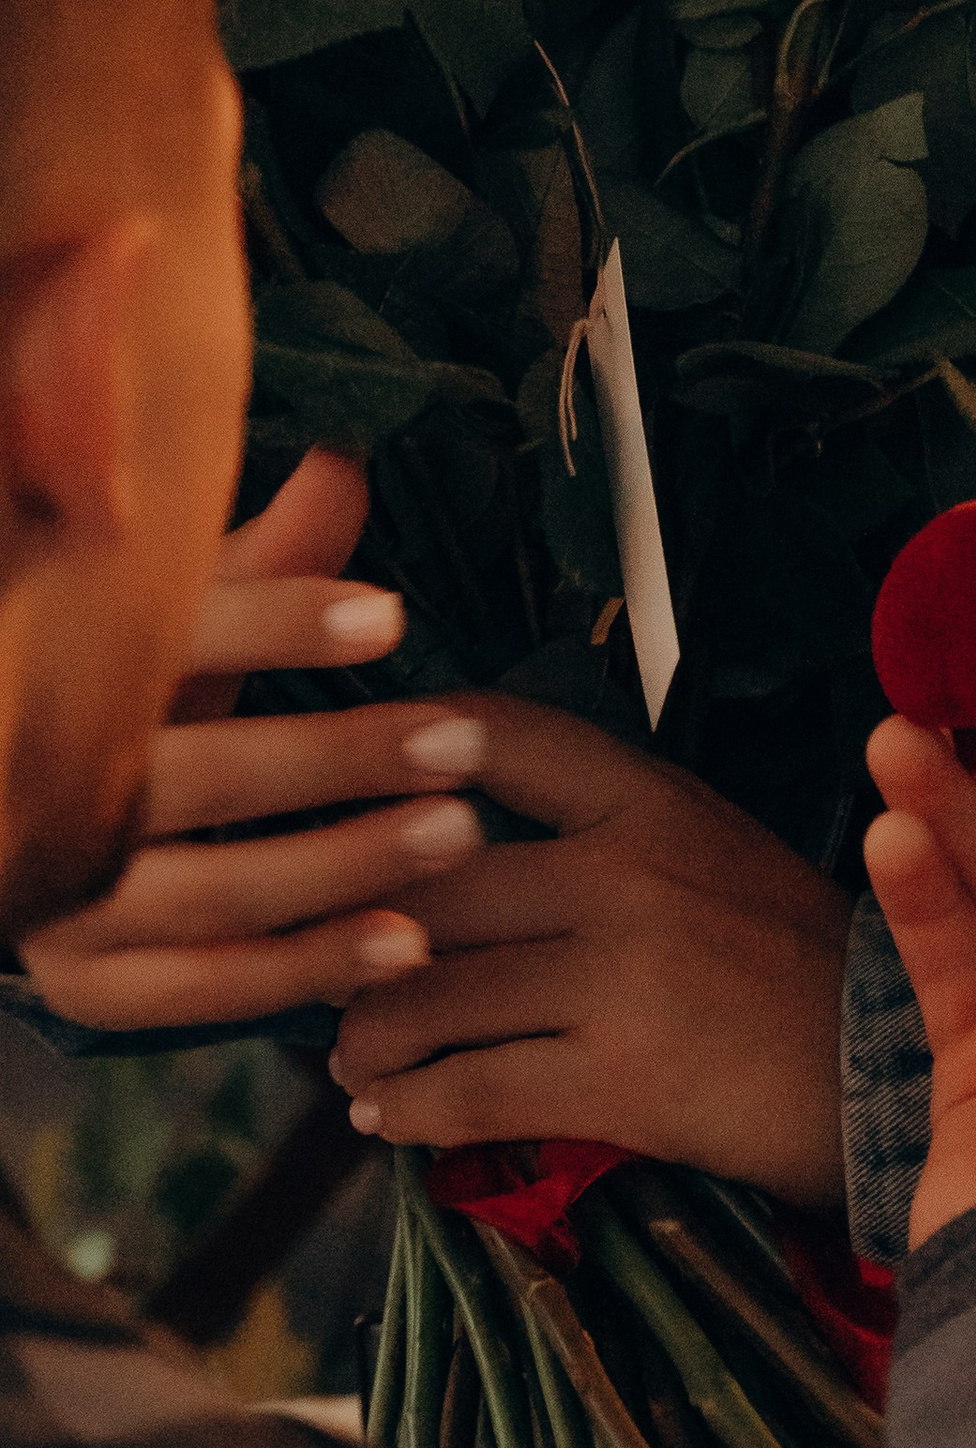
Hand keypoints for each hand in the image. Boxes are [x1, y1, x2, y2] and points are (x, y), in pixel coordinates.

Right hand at [16, 453, 452, 1028]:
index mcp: (70, 676)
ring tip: (458, 831)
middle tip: (460, 741)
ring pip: (216, 891)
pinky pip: (207, 990)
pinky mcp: (93, 986)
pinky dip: (310, 970)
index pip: (174, 643)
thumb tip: (345, 458)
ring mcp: (63, 901)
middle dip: (341, 759)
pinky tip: (407, 944)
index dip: (278, 624)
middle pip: (205, 777)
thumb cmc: (139, 700)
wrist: (21, 830)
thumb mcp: (190, 622)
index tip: (386, 616)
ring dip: (348, 866)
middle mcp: (52, 792)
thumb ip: (268, 557)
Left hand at [331, 700, 853, 1208]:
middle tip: (325, 967)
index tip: (342, 774)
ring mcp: (619, 978)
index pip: (504, 737)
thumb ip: (597, 826)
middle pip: (426, 886)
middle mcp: (626, 874)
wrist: (877, 1066)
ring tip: (356, 1057)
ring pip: (425, 999)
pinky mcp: (616, 1080)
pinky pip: (464, 1093)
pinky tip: (391, 1118)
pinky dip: (405, 1113)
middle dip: (348, 935)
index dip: (403, 743)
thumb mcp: (707, 845)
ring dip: (362, 1040)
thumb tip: (441, 832)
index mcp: (650, 801)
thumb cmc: (783, 954)